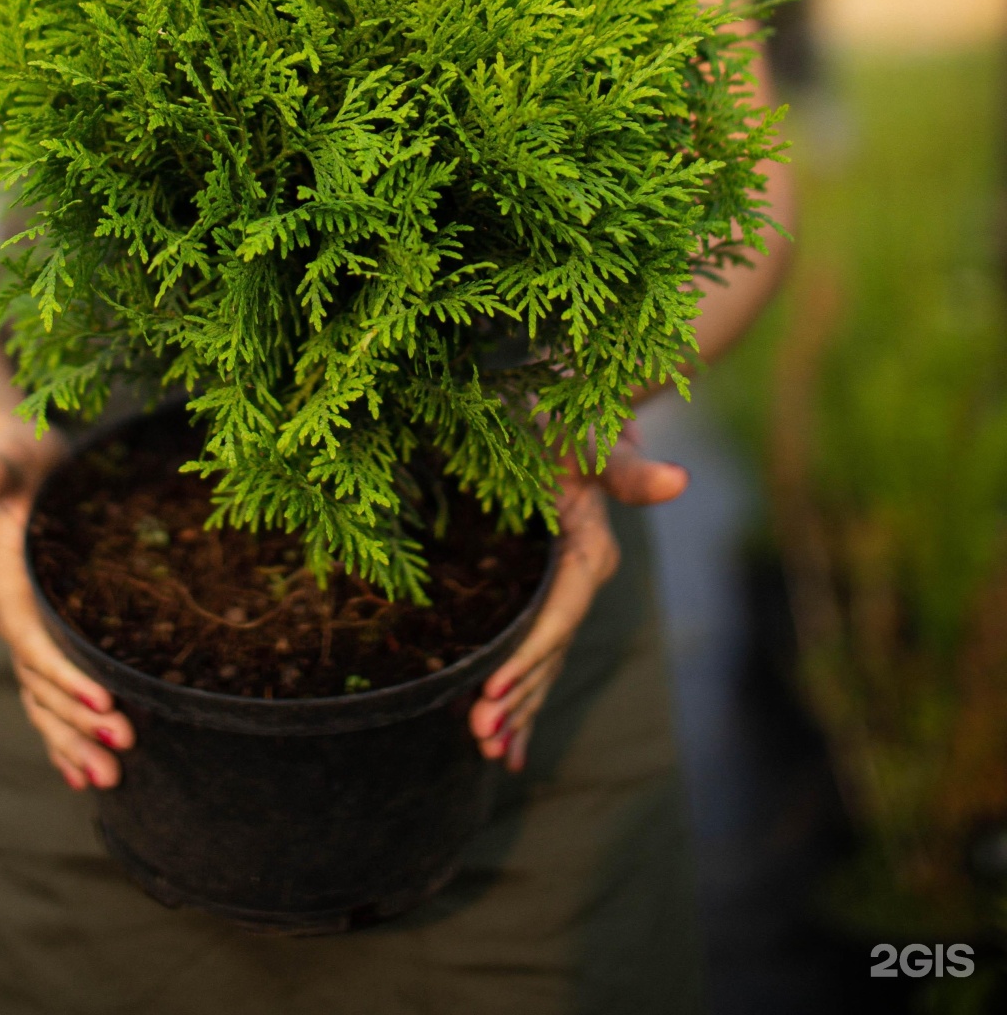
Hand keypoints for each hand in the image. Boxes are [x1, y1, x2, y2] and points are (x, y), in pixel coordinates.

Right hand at [0, 435, 135, 792]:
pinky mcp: (40, 633)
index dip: (63, 672)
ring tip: (112, 779)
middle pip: (39, 681)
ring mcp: (23, 628)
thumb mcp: (10, 452)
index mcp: (3, 578)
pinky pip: (45, 695)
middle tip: (124, 752)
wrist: (20, 458)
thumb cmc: (24, 452)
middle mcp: (9, 611)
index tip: (104, 699)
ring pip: (42, 699)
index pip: (31, 637)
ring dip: (73, 740)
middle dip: (78, 721)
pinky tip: (84, 772)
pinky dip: (62, 733)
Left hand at [468, 427, 687, 773]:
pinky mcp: (549, 589)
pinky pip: (538, 650)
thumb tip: (678, 480)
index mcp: (592, 551)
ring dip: (518, 707)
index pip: (559, 615)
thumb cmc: (575, 419)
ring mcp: (567, 590)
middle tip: (479, 737)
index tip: (491, 689)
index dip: (527, 654)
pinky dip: (522, 693)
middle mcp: (584, 580)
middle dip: (518, 698)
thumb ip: (631, 470)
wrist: (576, 409)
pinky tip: (502, 736)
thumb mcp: (594, 440)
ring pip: (544, 662)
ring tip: (486, 749)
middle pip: (551, 651)